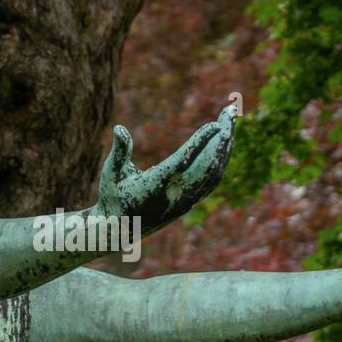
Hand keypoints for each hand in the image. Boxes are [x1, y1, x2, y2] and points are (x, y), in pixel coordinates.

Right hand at [94, 104, 235, 234]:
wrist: (121, 232)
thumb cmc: (112, 198)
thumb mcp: (110, 174)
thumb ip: (119, 152)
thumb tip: (119, 128)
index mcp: (156, 185)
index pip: (184, 161)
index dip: (201, 142)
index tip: (216, 124)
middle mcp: (176, 195)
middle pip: (208, 164)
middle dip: (222, 136)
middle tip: (231, 109)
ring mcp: (186, 200)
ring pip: (214, 172)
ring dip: (225, 144)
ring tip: (231, 119)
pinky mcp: (191, 202)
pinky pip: (212, 179)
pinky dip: (222, 158)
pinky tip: (225, 140)